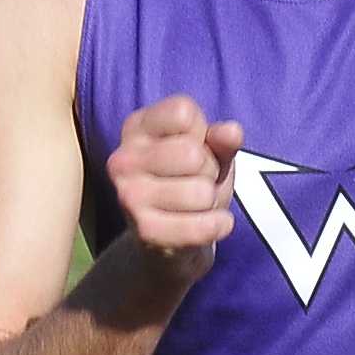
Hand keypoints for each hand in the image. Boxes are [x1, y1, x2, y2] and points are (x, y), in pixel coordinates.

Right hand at [106, 95, 242, 284]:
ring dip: (211, 201)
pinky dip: (217, 226)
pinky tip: (209, 224)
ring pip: (201, 192)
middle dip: (208, 170)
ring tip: (195, 204)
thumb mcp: (211, 153)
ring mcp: (128, 196)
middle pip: (193, 154)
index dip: (202, 132)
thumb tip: (231, 132)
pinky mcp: (144, 231)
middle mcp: (123, 159)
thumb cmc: (190, 182)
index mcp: (136, 128)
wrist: (171, 241)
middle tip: (195, 181)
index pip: (183, 112)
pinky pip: (201, 226)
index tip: (193, 147)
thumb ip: (222, 139)